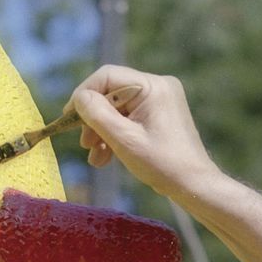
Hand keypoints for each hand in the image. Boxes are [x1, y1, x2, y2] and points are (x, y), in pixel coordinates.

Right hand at [67, 65, 218, 197]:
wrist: (194, 186)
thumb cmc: (162, 163)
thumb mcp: (124, 139)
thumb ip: (97, 115)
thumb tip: (79, 98)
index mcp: (153, 86)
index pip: (107, 76)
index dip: (83, 94)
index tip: (68, 117)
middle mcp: (158, 87)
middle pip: (111, 93)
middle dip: (94, 119)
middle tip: (85, 144)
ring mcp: (160, 100)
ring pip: (118, 108)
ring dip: (102, 131)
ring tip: (95, 157)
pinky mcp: (159, 115)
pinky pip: (129, 118)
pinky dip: (115, 135)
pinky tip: (105, 158)